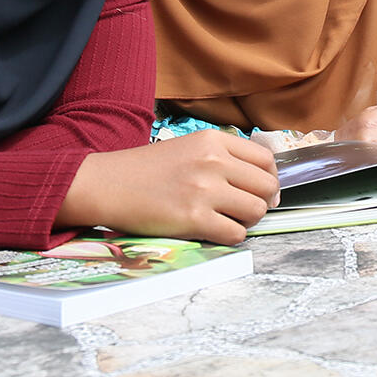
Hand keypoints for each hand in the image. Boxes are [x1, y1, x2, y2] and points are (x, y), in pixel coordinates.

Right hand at [63, 131, 279, 245]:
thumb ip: (223, 156)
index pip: (266, 159)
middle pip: (267, 186)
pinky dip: (231, 236)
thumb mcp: (189, 147)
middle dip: (262, 201)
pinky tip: (214, 230)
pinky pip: (236, 234)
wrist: (108, 184)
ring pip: (256, 211)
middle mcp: (213, 161)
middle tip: (246, 209)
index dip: (269, 178)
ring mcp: (204, 190)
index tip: (261, 189)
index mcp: (213, 140)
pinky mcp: (193, 219)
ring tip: (228, 219)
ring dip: (247, 220)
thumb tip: (263, 180)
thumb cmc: (147, 169)